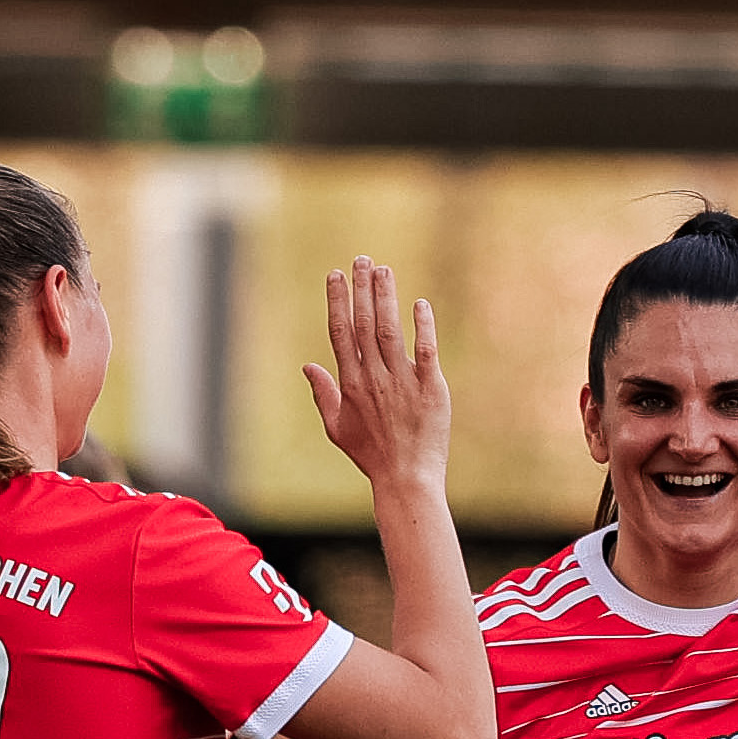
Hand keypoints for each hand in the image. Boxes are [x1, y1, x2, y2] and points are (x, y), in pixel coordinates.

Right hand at [303, 259, 448, 493]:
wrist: (406, 478)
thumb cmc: (371, 456)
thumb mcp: (337, 428)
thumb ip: (324, 394)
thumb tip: (307, 365)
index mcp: (351, 384)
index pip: (340, 332)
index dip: (338, 301)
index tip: (336, 274)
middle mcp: (374, 378)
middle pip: (364, 324)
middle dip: (362, 289)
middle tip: (363, 259)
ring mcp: (402, 382)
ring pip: (390, 331)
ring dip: (386, 298)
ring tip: (384, 270)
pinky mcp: (430, 389)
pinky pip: (425, 352)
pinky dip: (423, 327)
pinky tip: (420, 304)